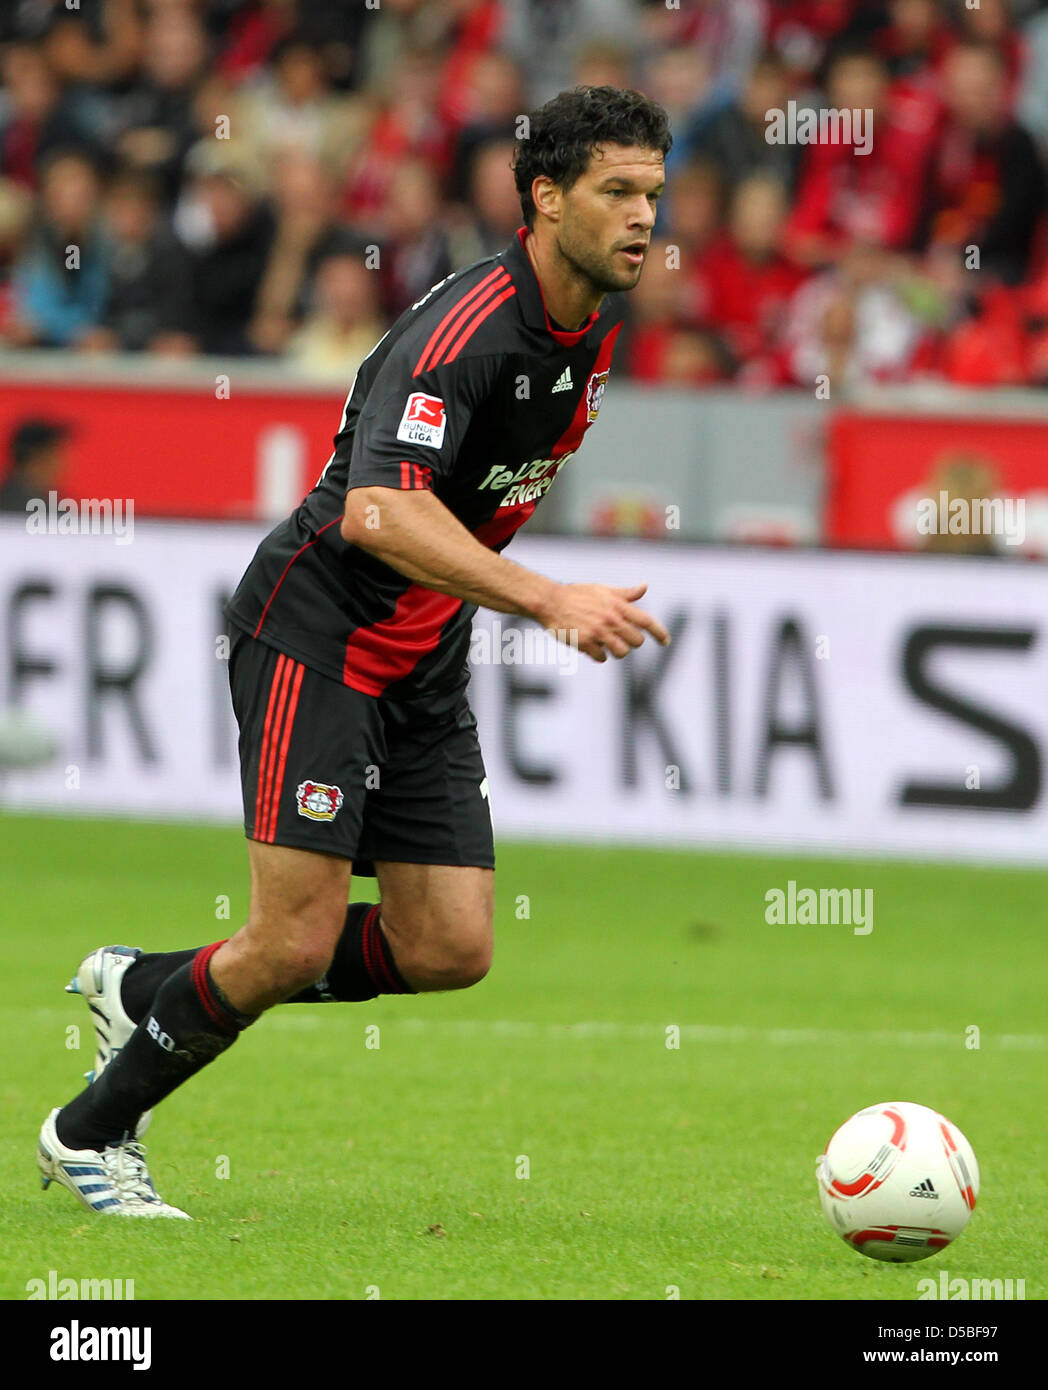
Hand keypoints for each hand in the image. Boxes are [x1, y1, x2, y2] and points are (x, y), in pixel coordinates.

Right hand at [538, 582, 670, 662]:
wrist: (550, 601)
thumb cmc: (577, 594)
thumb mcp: (603, 590)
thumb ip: (625, 593)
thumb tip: (644, 587)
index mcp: (618, 605)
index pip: (646, 621)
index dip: (659, 632)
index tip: (666, 642)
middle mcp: (611, 619)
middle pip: (636, 641)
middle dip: (632, 642)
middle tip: (621, 638)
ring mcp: (598, 632)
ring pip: (621, 652)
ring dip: (617, 651)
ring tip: (607, 644)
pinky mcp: (585, 643)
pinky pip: (601, 658)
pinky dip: (599, 655)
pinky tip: (592, 648)